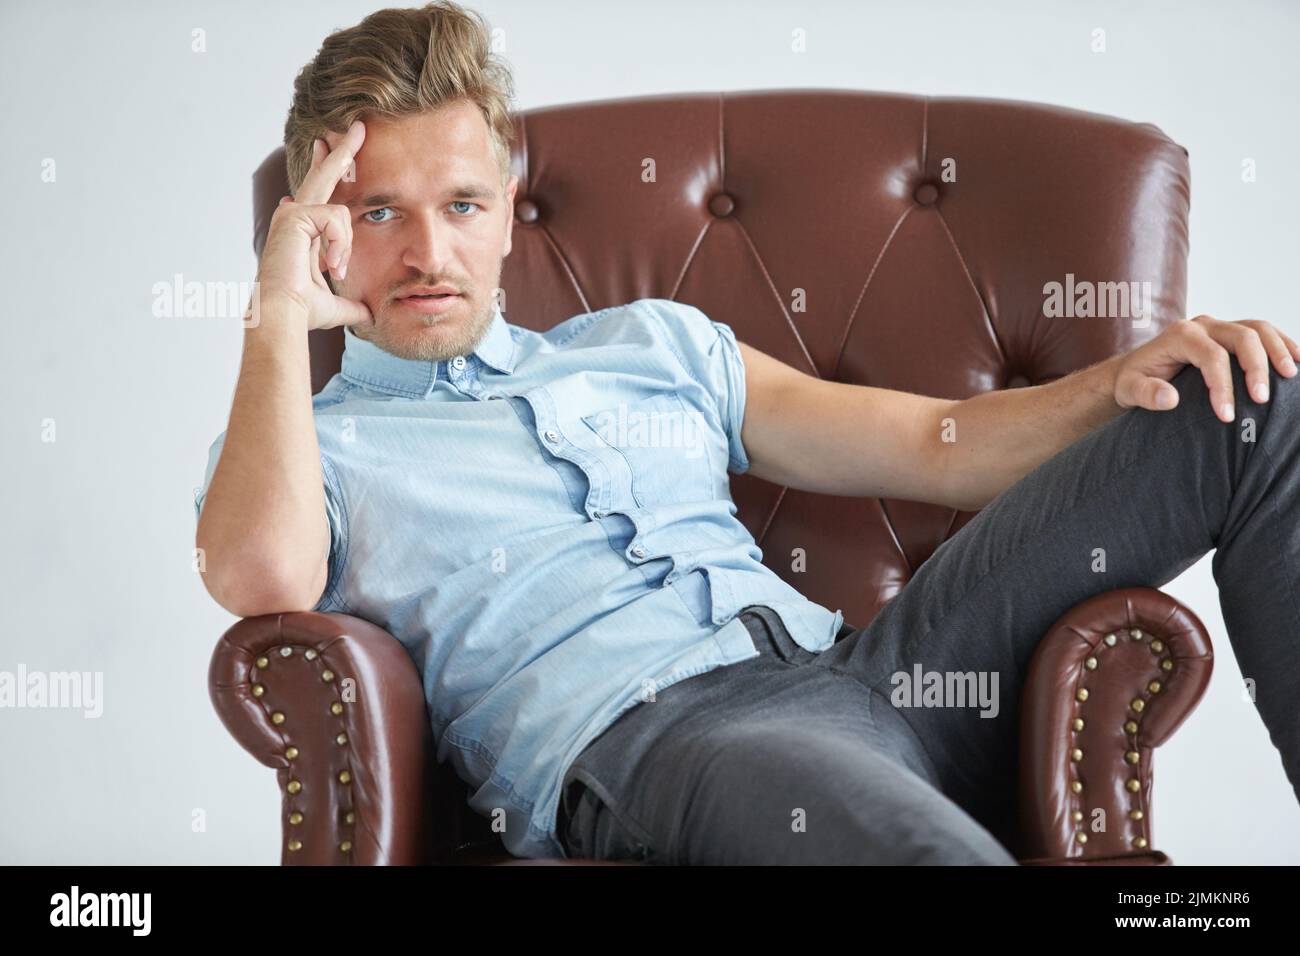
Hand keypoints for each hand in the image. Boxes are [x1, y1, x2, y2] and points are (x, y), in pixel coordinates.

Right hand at [254, 119, 372, 331]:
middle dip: (343, 152)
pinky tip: (330, 264)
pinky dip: (340, 246)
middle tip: (360, 127)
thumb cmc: (301, 311)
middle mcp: (293, 216)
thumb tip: (369, 316)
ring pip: (341, 212)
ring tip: (335, 270)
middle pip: (323, 176)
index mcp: (301, 232)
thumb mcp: (335, 306)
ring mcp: (292, 213)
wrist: (285, 315)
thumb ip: (352, 306)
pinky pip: (337, 220)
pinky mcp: (295, 214)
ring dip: (345, 248)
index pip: (317, 192)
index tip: (328, 146)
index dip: (327, 168)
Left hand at [1113, 315, 1299, 421]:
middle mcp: (1202, 325)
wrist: (1134, 369)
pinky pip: (1262, 332)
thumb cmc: (1133, 380)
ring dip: (1278, 350)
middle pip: (1241, 337)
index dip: (1222, 386)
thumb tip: (1170, 398)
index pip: (1211, 357)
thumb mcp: (1129, 390)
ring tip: (1292, 376)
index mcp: (1179, 335)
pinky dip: (1281, 343)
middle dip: (1255, 368)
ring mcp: (1218, 327)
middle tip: (1262, 399)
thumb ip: (1146, 394)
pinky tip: (1297, 360)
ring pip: (1257, 328)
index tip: (1226, 416)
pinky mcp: (1230, 333)